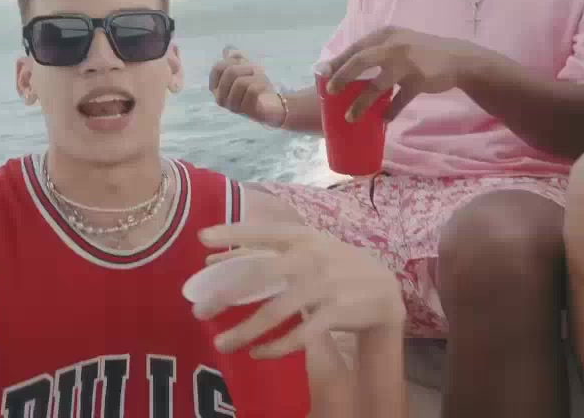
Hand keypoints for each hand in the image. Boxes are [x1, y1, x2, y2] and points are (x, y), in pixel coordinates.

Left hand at [195, 222, 403, 358]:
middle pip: (261, 275)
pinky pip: (299, 335)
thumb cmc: (333, 265)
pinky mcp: (335, 313)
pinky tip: (257, 352)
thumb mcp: (305, 249)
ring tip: (222, 343)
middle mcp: (311, 257)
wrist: (384, 289)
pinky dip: (275, 346)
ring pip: (276, 311)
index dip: (233, 233)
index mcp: (301, 237)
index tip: (202, 238)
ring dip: (245, 330)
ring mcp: (324, 285)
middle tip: (199, 312)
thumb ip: (262, 253)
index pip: (262, 232)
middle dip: (226, 294)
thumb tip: (211, 263)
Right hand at [208, 47, 284, 126]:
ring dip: (256, 77)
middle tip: (256, 72)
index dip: (233, 61)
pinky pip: (252, 91)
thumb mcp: (244, 68)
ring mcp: (232, 106)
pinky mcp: (246, 111)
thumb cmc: (256, 86)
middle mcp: (220, 98)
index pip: (218, 68)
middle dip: (247, 67)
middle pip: (231, 72)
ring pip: (241, 82)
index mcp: (216, 88)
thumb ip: (235, 58)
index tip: (244, 64)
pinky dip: (261, 84)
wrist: (273, 104)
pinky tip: (265, 87)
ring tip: (262, 81)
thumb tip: (227, 48)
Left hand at [325, 26, 481, 121]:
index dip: (337, 62)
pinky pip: (400, 101)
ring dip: (362, 103)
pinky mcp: (419, 80)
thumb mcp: (399, 43)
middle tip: (330, 92)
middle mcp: (394, 45)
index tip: (322, 75)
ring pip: (378, 85)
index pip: (355, 48)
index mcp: (385, 35)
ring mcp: (407, 63)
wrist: (458, 58)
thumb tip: (346, 68)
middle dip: (342, 76)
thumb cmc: (421, 52)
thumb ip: (377, 51)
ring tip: (350, 117)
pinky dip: (391, 111)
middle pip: (361, 60)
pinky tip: (384, 120)